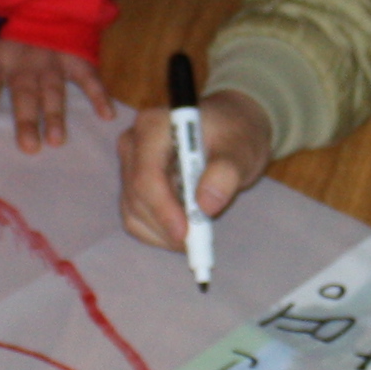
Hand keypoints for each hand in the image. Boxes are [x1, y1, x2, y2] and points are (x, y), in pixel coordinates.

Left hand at [0, 20, 113, 151]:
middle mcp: (23, 60)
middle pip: (23, 93)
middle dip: (26, 120)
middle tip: (29, 147)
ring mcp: (50, 57)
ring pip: (53, 89)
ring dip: (55, 114)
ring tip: (56, 140)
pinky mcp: (72, 53)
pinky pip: (88, 73)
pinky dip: (99, 92)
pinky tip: (106, 114)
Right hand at [121, 85, 270, 248]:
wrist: (231, 129)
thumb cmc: (235, 134)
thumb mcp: (241, 150)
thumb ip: (226, 173)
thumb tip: (206, 205)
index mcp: (153, 126)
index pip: (146, 175)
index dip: (163, 209)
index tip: (186, 234)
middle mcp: (133, 143)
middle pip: (137, 197)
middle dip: (166, 225)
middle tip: (199, 242)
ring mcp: (129, 165)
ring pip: (133, 212)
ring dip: (163, 233)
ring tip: (197, 234)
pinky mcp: (131, 184)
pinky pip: (135, 218)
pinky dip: (158, 233)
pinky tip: (184, 230)